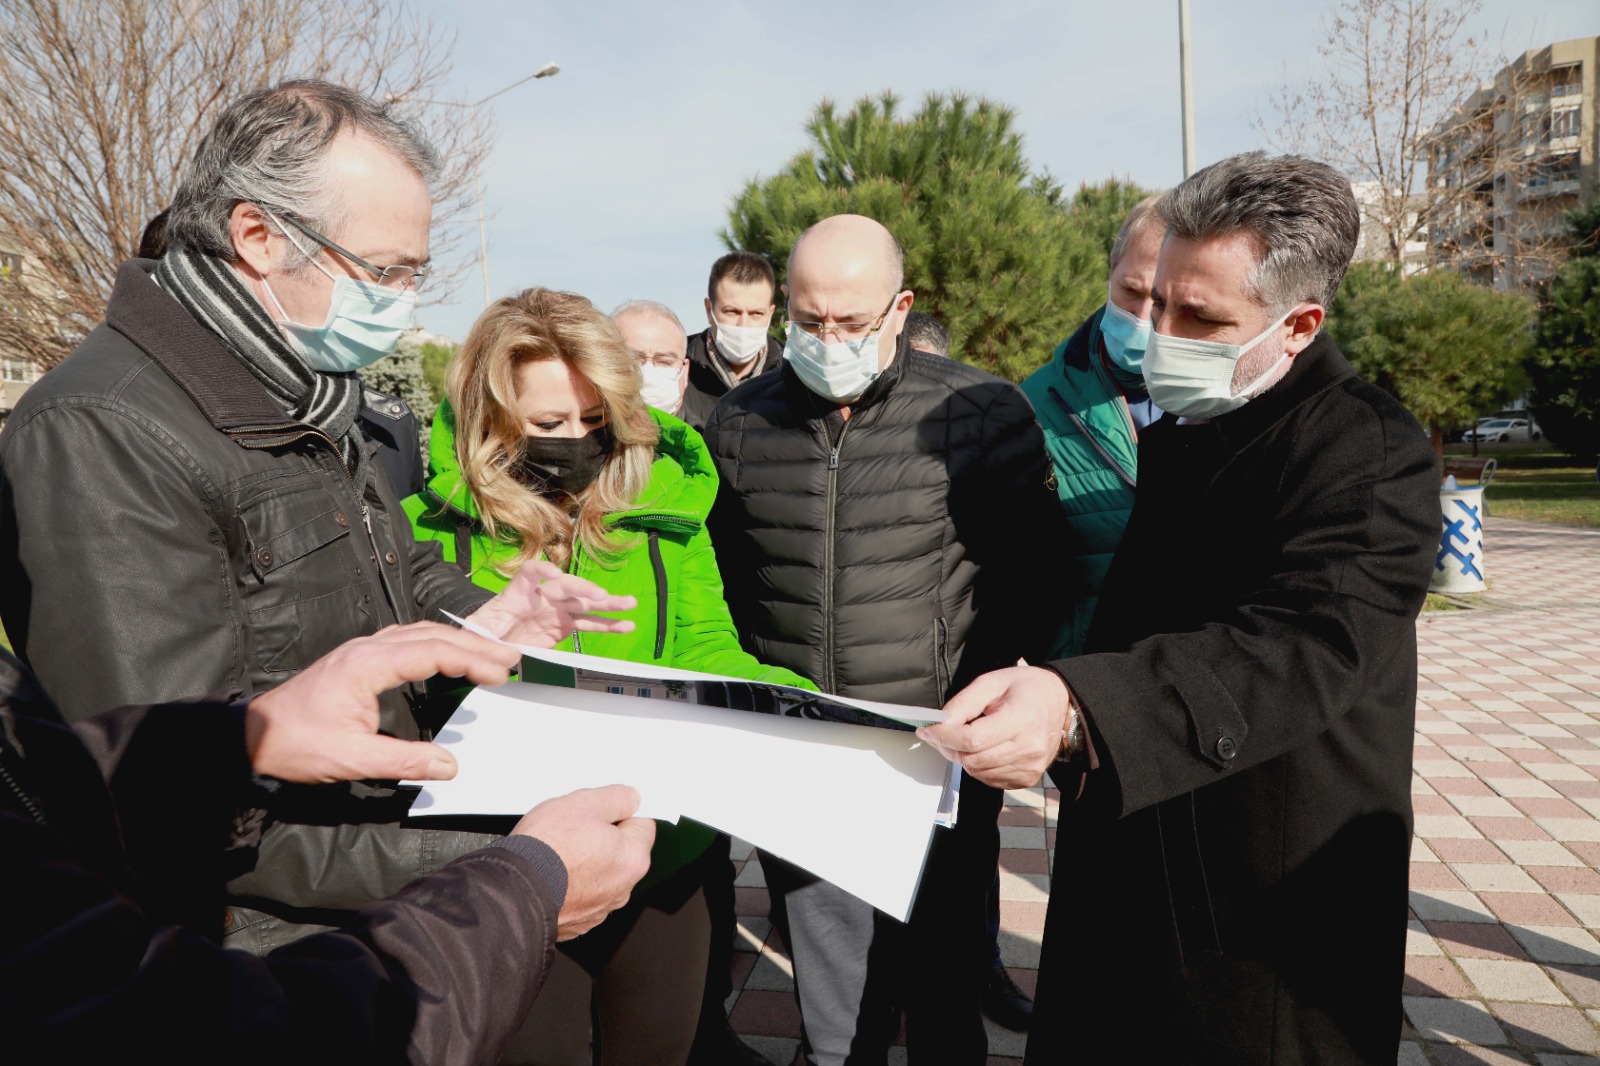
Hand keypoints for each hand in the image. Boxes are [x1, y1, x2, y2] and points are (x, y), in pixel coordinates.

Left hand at [246, 622, 521, 783]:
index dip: (471, 660)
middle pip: (431, 635)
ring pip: (419, 632)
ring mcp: (360, 650)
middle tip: (511, 657)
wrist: (253, 735)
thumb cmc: (297, 745)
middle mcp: (367, 648)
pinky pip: (405, 638)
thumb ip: (404, 761)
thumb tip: (451, 766)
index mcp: (368, 665)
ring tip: (488, 653)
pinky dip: (435, 642)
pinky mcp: (356, 658)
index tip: (501, 673)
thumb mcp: (351, 759)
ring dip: (456, 641)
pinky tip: (446, 653)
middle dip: (474, 645)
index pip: (432, 652)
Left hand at [469, 559, 636, 647]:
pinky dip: (607, 625)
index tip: (553, 574)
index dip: (542, 570)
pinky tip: (625, 625)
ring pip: (585, 604)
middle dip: (583, 589)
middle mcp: (542, 596)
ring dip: (608, 604)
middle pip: (565, 585)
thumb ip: (483, 629)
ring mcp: (556, 610)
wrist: (492, 640)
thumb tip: (487, 639)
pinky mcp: (564, 625)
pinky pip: (589, 623)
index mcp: (518, 592)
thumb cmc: (485, 629)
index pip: (530, 573)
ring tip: (629, 603)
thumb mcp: (478, 628)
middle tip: (600, 595)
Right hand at [513, 784, 655, 940]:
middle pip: (620, 851)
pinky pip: (577, 894)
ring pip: (598, 874)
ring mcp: (598, 909)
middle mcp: (622, 889)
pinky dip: (568, 884)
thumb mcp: (585, 803)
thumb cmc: (546, 850)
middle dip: (600, 837)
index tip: (603, 809)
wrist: (511, 893)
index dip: (620, 811)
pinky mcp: (575, 922)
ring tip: (556, 851)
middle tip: (573, 827)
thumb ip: (617, 798)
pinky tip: (550, 873)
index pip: (642, 824)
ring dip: (583, 862)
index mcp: (633, 859)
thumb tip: (630, 799)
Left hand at [917, 665, 1071, 790]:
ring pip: (977, 772)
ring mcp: (1030, 767)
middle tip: (937, 733)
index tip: (927, 729)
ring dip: (961, 757)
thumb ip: (964, 702)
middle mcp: (1028, 748)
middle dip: (947, 747)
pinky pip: (989, 779)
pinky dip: (977, 766)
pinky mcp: (1027, 778)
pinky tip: (981, 748)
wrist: (1060, 702)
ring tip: (960, 737)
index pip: (972, 740)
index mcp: (1021, 719)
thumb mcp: (992, 682)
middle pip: (972, 759)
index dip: (944, 737)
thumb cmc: (1025, 688)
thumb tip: (941, 722)